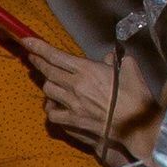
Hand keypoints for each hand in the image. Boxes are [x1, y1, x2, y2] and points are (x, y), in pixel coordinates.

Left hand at [0, 25, 164, 165]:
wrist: (139, 125)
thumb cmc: (137, 97)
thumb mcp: (130, 69)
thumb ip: (116, 60)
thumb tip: (108, 58)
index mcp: (87, 69)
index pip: (56, 56)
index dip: (39, 47)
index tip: (28, 41)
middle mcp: (76, 85)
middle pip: (48, 71)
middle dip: (38, 61)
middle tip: (33, 56)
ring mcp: (73, 104)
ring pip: (48, 90)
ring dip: (47, 83)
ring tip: (49, 79)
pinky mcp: (74, 121)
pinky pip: (53, 113)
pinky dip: (51, 108)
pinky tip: (54, 105)